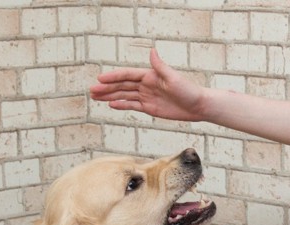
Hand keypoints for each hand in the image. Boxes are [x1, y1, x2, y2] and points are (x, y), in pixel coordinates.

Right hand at [90, 49, 205, 121]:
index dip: (113, 77)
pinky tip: (111, 105)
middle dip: (106, 88)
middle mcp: (146, 85)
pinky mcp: (149, 107)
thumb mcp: (174, 78)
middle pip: (122, 86)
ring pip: (124, 96)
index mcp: (150, 75)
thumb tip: (152, 51)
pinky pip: (132, 106)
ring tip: (96, 97)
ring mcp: (146, 96)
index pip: (127, 76)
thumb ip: (160, 66)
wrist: (197, 106)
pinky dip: (121, 105)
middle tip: (91, 90)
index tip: (100, 79)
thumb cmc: (188, 90)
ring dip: (110, 96)